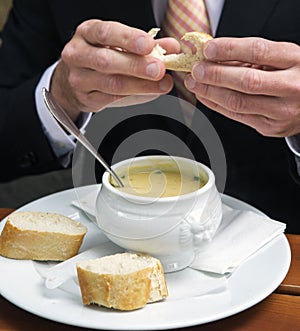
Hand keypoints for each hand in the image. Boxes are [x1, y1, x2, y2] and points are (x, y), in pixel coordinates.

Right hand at [50, 20, 178, 120]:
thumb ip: (147, 46)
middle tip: (159, 69)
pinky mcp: (85, 98)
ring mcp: (79, 78)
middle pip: (107, 61)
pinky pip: (110, 99)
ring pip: (111, 83)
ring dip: (139, 85)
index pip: (105, 33)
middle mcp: (78, 54)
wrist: (74, 81)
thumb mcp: (119, 45)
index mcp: (87, 33)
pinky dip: (133, 96)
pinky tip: (148, 92)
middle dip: (136, 65)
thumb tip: (172, 47)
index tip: (149, 44)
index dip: (128, 38)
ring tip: (161, 84)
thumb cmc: (100, 58)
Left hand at [185, 37, 299, 136]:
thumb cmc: (295, 76)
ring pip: (238, 103)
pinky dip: (216, 105)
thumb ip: (252, 56)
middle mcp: (292, 88)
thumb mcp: (282, 57)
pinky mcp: (270, 128)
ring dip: (210, 92)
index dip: (229, 49)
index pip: (258, 51)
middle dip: (215, 75)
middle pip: (246, 81)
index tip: (208, 49)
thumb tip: (214, 56)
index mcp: (297, 61)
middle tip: (196, 70)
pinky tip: (205, 96)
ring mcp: (281, 112)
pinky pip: (236, 116)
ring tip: (195, 83)